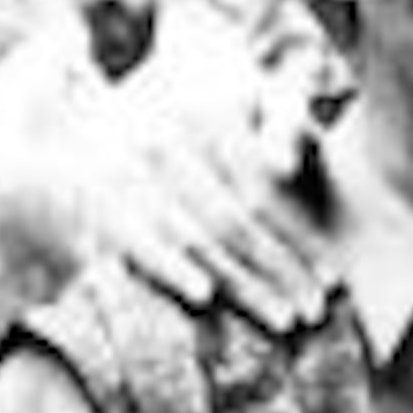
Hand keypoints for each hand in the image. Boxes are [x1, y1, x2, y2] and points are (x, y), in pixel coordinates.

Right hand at [95, 75, 328, 332]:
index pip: (264, 188)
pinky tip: (205, 296)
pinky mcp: (102, 206)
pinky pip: (142, 245)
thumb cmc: (187, 105)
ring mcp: (130, 175)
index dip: (300, 235)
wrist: (80, 117)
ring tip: (282, 318)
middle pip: (234, 222)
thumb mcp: (240, 95)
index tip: (332, 276)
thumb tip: (284, 165)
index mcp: (205, 112)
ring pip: (198, 240)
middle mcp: (166, 141)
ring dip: (243, 284)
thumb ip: (279, 120)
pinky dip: (173, 271)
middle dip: (279, 270)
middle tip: (314, 310)